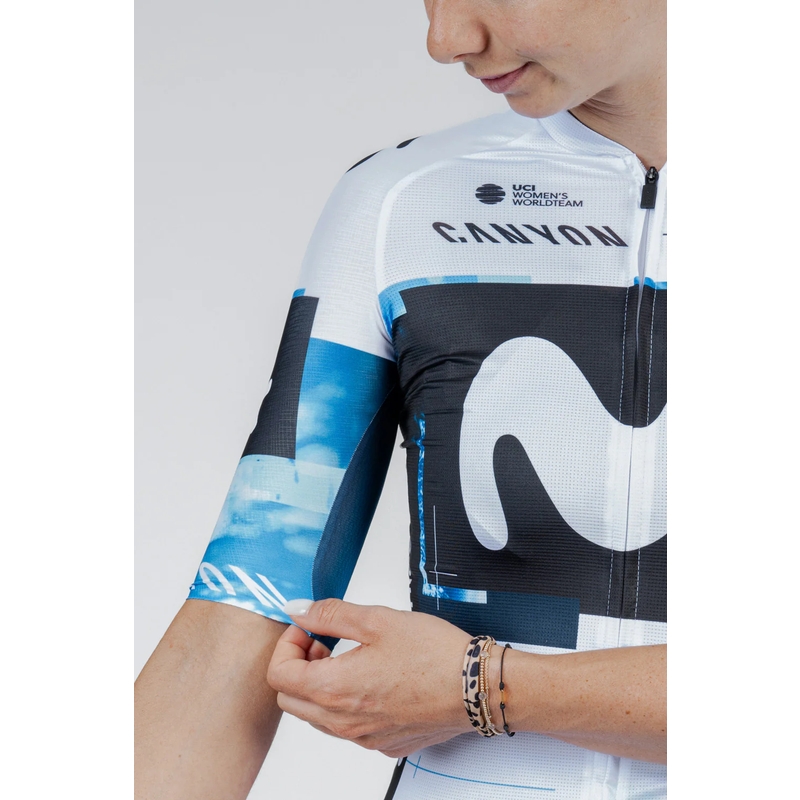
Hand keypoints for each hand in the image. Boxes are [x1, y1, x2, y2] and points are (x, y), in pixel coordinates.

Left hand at [266, 598, 473, 756]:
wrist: (476, 687)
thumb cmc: (433, 653)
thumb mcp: (377, 619)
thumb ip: (329, 614)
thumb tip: (298, 610)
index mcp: (335, 690)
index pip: (278, 675)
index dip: (287, 644)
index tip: (308, 628)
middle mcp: (344, 722)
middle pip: (291, 699)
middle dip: (299, 665)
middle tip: (324, 642)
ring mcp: (363, 738)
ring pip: (317, 716)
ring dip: (320, 684)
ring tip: (349, 657)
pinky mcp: (383, 743)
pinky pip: (347, 727)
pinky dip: (345, 702)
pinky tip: (372, 678)